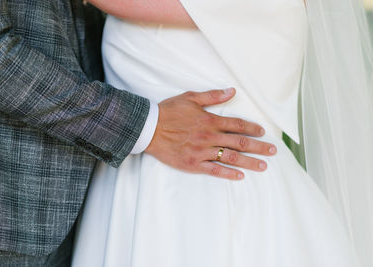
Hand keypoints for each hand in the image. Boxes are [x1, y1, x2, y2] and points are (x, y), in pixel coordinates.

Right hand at [145, 88, 276, 179]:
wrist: (149, 128)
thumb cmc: (168, 111)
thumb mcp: (190, 97)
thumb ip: (213, 96)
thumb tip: (232, 91)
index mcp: (210, 120)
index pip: (237, 124)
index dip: (253, 128)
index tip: (263, 132)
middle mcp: (210, 136)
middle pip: (240, 142)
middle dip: (259, 147)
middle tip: (273, 151)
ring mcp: (202, 151)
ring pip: (231, 157)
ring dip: (249, 162)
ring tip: (263, 166)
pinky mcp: (194, 163)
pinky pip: (214, 170)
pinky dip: (228, 173)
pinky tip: (240, 176)